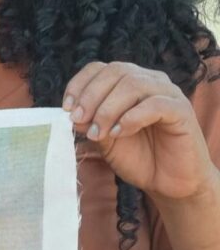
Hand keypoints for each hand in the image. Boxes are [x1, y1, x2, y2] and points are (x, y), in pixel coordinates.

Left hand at [66, 62, 217, 204]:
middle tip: (79, 121)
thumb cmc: (137, 157)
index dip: (80, 84)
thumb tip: (71, 113)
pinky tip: (120, 133)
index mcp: (130, 83)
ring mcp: (169, 93)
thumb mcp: (105, 139)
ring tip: (100, 133)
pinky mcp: (182, 110)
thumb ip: (90, 122)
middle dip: (91, 96)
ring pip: (134, 84)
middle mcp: (150, 81)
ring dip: (108, 109)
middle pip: (116, 71)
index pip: (101, 68)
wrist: (167, 181)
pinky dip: (131, 117)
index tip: (66, 108)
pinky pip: (155, 103)